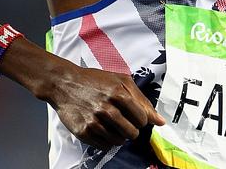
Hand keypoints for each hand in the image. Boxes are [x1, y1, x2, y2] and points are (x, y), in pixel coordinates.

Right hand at [47, 64, 164, 149]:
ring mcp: (94, 121)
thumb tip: (160, 121)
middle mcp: (107, 108)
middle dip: (132, 129)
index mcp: (119, 93)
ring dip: (120, 136)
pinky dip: (108, 140)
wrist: (65, 83)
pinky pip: (105, 146)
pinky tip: (104, 129)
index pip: (142, 118)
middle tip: (124, 121)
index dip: (142, 120)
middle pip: (132, 133)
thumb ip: (142, 100)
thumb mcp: (121, 81)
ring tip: (113, 124)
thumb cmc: (95, 80)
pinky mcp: (83, 132)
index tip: (136, 117)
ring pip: (119, 141)